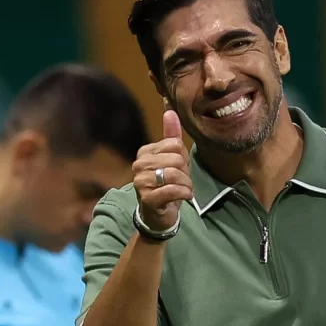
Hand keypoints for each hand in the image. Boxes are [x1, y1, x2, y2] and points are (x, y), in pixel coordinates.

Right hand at [132, 110, 192, 231]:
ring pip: (175, 174)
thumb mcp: (173, 159)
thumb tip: (170, 111)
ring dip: (187, 184)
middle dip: (186, 173)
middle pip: (177, 158)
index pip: (176, 144)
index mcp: (145, 152)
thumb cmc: (167, 185)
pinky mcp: (146, 197)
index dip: (184, 158)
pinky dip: (184, 194)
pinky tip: (184, 197)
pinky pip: (173, 190)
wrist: (158, 215)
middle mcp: (139, 164)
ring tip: (183, 190)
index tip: (180, 169)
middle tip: (182, 182)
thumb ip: (172, 136)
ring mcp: (140, 181)